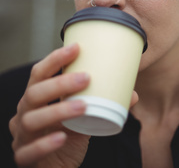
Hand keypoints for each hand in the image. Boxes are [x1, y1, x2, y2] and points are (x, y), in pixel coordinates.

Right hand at [9, 43, 138, 166]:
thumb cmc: (64, 135)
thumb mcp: (81, 117)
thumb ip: (100, 105)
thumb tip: (132, 94)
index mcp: (36, 97)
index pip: (39, 73)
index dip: (55, 59)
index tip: (76, 47)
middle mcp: (24, 113)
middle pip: (34, 93)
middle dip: (60, 83)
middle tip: (86, 77)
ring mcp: (22, 136)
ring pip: (32, 120)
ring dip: (58, 110)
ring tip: (84, 106)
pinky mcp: (24, 157)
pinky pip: (30, 151)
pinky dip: (46, 143)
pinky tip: (62, 137)